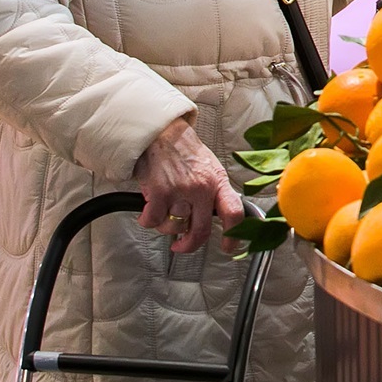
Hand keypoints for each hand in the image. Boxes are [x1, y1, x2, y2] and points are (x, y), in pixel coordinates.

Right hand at [134, 118, 240, 253]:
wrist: (162, 134)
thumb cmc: (185, 152)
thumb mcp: (210, 169)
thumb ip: (214, 192)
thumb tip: (217, 216)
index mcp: (217, 182)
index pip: (234, 213)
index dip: (233, 236)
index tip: (229, 248)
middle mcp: (202, 188)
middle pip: (200, 230)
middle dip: (189, 244)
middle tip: (182, 245)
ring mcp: (180, 191)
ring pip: (174, 227)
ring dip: (166, 225)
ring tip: (164, 210)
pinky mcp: (159, 193)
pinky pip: (153, 221)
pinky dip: (148, 220)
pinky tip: (149, 210)